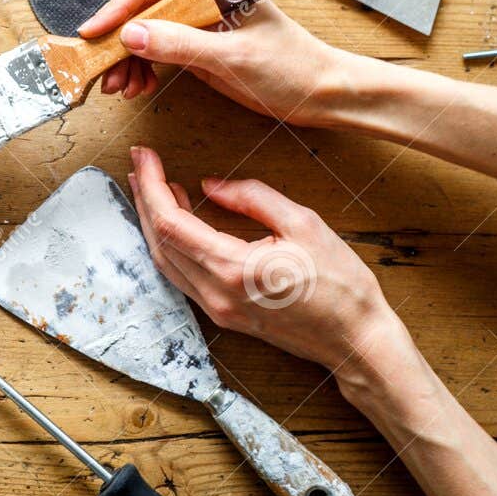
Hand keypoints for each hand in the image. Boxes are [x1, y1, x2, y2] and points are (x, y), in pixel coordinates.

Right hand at [79, 0, 346, 126]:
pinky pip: (157, 49)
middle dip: (119, 38)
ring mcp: (199, 21)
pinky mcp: (198, 44)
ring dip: (127, 58)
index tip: (98, 32)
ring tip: (122, 87)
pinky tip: (140, 86)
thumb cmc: (292, 67)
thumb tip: (131, 34)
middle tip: (105, 70)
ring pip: (145, 29)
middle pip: (143, 5)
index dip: (120, 4)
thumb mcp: (232, 58)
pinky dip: (141, 68)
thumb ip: (179, 44)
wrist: (320, 93)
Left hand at [126, 145, 413, 382]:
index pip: (171, 222)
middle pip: (159, 241)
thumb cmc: (340, 282)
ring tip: (151, 186)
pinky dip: (171, 244)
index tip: (146, 156)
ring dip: (152, 222)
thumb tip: (208, 185)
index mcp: (232, 269)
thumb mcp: (303, 224)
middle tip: (141, 163)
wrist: (355, 340)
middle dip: (144, 198)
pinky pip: (181, 276)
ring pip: (165, 261)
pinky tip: (177, 220)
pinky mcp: (222, 315)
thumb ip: (252, 197)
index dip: (152, 186)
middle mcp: (215, 294)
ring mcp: (216, 309)